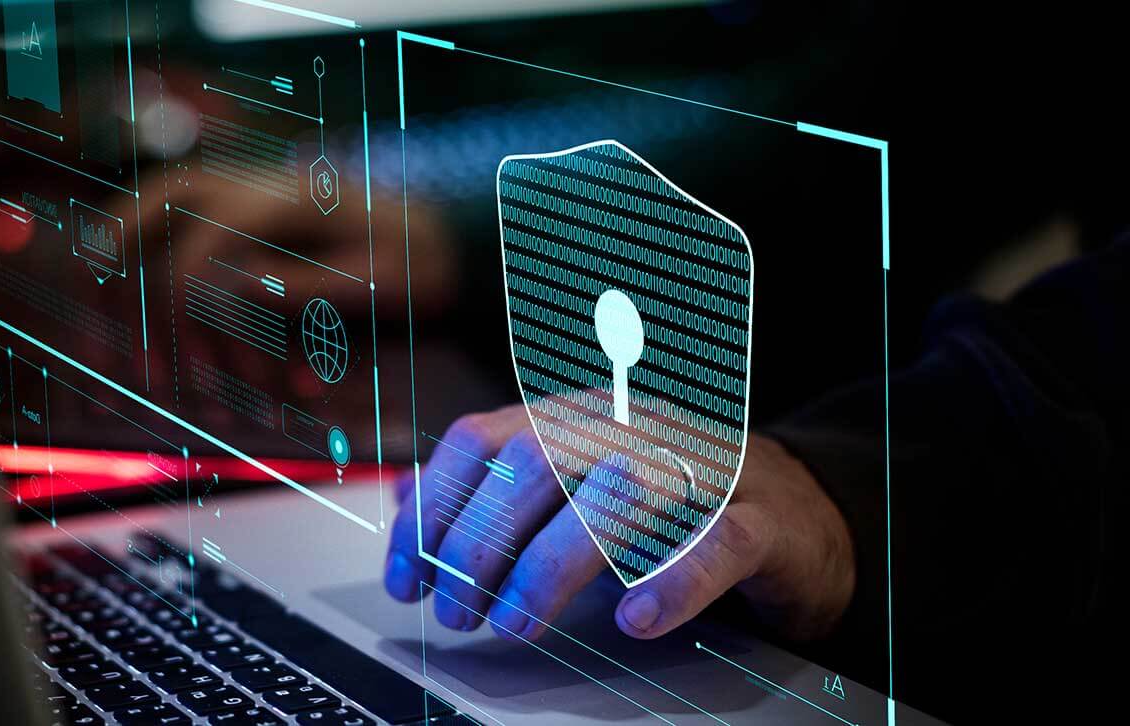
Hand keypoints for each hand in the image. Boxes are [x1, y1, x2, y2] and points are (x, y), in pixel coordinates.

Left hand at [383, 401, 854, 641]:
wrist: (802, 509)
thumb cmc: (670, 504)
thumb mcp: (568, 487)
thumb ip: (489, 492)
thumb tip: (400, 503)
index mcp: (576, 415)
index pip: (482, 440)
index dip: (432, 508)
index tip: (405, 578)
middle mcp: (632, 426)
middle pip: (536, 463)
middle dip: (479, 543)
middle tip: (457, 612)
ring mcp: (703, 465)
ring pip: (617, 493)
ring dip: (550, 565)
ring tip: (516, 623)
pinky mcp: (765, 519)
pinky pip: (718, 542)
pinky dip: (671, 582)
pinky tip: (632, 620)